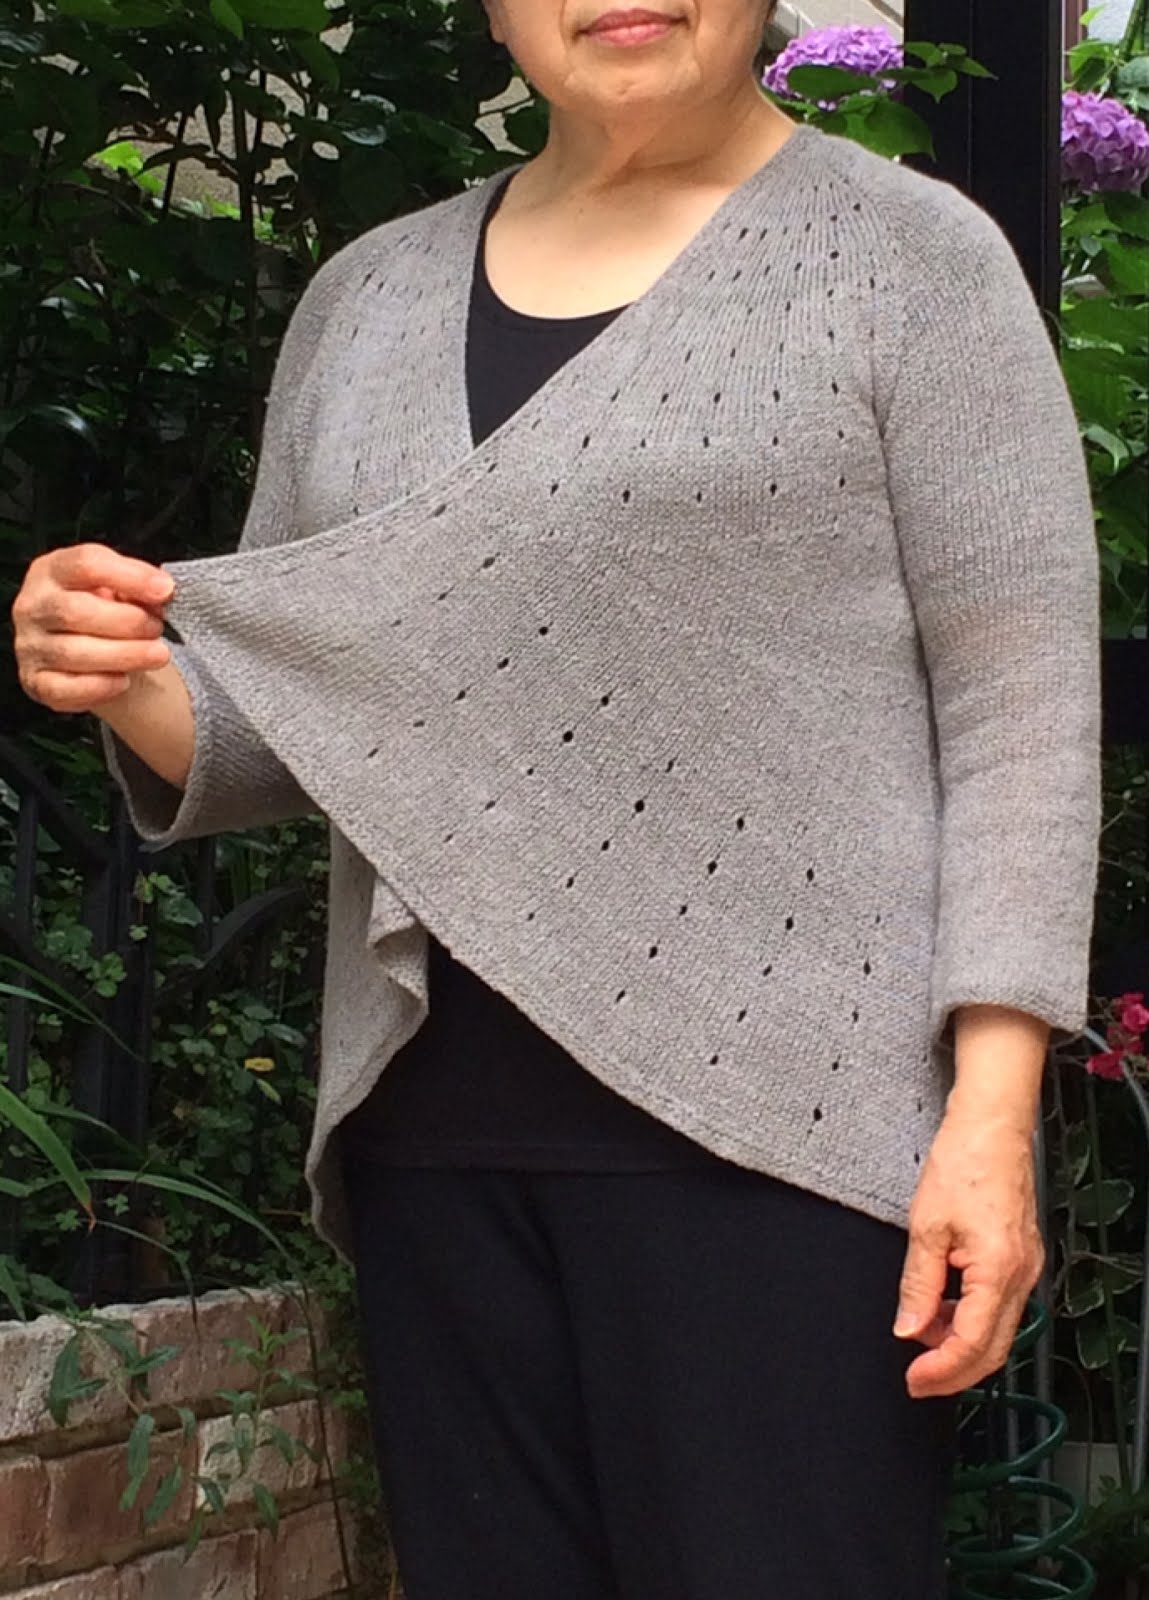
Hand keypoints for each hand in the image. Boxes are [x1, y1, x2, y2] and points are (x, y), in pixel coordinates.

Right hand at [12, 543, 174, 713]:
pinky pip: (64, 689)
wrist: (89, 652)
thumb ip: (135, 585)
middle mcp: (33, 606)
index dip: (131, 577)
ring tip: (156, 654)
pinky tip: (124, 681)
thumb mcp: (118, 587)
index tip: (165, 590)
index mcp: (52, 570)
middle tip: (158, 629)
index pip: (86, 564)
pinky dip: (100, 686)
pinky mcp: (36, 682)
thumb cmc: (104, 612)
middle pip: (74, 611)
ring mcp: (29, 646)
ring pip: (72, 652)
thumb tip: (161, 591)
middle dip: (127, 621)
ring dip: (124, 654)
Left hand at [894, 1103, 1044, 1398]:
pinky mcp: (1021, 1258)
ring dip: (961, 1343)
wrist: (991, 1127)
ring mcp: (1026, 1268)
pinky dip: (971, 1318)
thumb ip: (918, 1284)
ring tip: (921, 1338)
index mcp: (999, 1270)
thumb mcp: (926, 1226)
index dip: (942, 1371)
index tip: (914, 1381)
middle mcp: (1021, 1275)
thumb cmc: (964, 1162)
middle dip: (955, 1371)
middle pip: (994, 1349)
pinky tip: (943, 1310)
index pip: (973, 1343)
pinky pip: (1000, 1305)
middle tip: (917, 1379)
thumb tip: (909, 1328)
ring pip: (999, 1330)